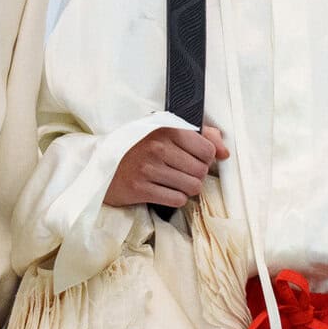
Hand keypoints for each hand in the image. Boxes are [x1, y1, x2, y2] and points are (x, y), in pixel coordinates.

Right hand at [105, 124, 228, 209]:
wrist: (102, 164)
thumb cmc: (138, 147)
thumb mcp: (166, 131)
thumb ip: (201, 135)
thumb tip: (225, 152)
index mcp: (166, 129)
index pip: (207, 150)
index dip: (206, 158)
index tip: (194, 158)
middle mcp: (158, 147)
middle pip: (201, 171)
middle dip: (196, 175)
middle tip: (182, 172)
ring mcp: (148, 168)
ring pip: (192, 187)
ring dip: (187, 188)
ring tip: (174, 182)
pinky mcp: (140, 189)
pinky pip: (176, 200)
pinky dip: (175, 199)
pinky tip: (164, 190)